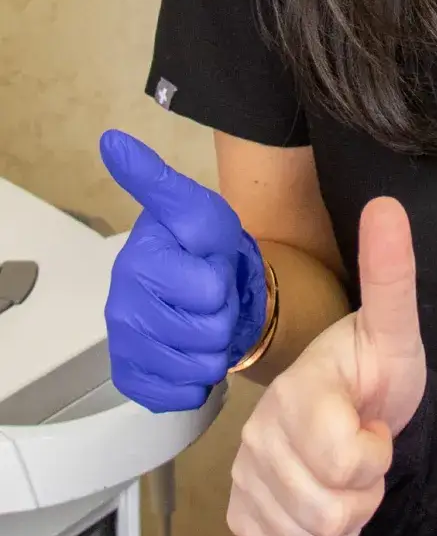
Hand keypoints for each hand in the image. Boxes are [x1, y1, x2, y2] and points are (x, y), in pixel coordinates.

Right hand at [100, 130, 268, 411]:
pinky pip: (179, 394)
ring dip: (216, 345)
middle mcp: (123, 305)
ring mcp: (125, 344)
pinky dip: (198, 380)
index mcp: (138, 261)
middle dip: (224, 313)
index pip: (207, 288)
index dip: (221, 279)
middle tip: (215, 295)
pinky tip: (193, 352)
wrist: (210, 285)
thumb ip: (159, 180)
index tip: (209, 263)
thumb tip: (113, 142)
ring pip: (200, 364)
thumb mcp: (199, 209)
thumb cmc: (205, 246)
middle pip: (209, 330)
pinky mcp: (132, 377)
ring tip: (206, 320)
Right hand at [226, 196, 425, 535]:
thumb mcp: (395, 327)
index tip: (375, 422)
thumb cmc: (376, 370)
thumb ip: (392, 275)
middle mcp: (258, 438)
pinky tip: (324, 507)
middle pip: (335, 511)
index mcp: (298, 393)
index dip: (378, 453)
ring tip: (347, 477)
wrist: (356, 409)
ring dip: (347, 521)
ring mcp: (245, 480)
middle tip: (366, 451)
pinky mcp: (242, 518)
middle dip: (367, 490)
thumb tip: (387, 205)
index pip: (350, 462)